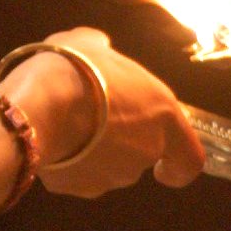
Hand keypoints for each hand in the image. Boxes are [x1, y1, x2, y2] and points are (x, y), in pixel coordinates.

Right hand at [0, 29, 203, 197]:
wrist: (40, 105)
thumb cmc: (78, 69)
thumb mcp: (92, 43)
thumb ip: (103, 50)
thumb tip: (99, 46)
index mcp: (163, 116)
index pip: (190, 158)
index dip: (179, 166)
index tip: (164, 168)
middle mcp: (144, 151)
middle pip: (140, 156)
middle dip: (119, 143)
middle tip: (92, 117)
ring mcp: (112, 176)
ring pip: (107, 168)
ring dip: (92, 152)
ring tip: (65, 125)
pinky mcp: (79, 187)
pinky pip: (75, 176)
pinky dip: (67, 162)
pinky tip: (49, 139)